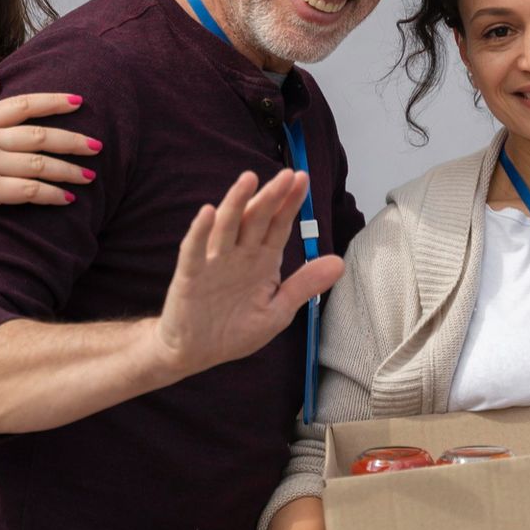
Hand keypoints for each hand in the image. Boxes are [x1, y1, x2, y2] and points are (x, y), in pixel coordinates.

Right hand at [0, 79, 97, 235]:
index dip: (54, 102)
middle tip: (99, 145)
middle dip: (73, 139)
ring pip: (39, 163)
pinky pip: (28, 191)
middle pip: (40, 134)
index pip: (23, 104)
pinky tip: (69, 199)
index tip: (80, 101)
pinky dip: (52, 195)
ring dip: (69, 170)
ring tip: (90, 176)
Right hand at [153, 169, 343, 378]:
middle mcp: (239, 255)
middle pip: (256, 219)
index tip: (303, 179)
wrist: (196, 353)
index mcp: (262, 261)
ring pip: (226, 226)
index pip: (278, 225)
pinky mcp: (190, 275)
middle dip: (271, 197)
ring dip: (236, 203)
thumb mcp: (277, 311)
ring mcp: (213, 262)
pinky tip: (208, 212)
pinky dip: (199, 231)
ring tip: (249, 180)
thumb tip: (339, 263)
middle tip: (287, 175)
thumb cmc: (236, 330)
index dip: (290, 203)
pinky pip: (194, 250)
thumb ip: (304, 285)